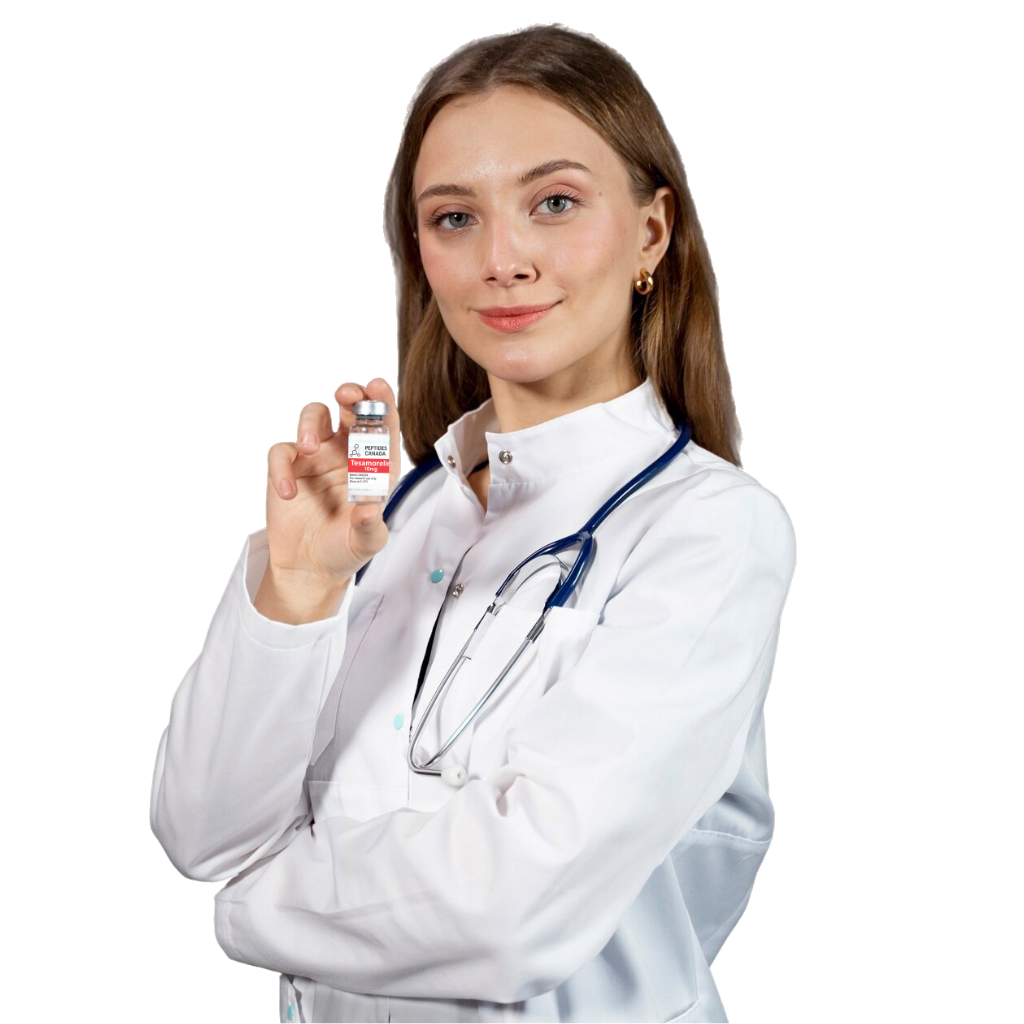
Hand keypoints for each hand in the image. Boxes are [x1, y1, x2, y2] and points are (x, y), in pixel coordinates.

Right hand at [262, 378, 401, 589]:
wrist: (310, 567)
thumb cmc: (345, 548)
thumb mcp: (365, 541)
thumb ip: (369, 525)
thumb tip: (369, 509)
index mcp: (376, 464)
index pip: (384, 426)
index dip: (383, 403)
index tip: (378, 387)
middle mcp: (348, 452)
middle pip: (349, 408)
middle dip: (350, 395)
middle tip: (347, 396)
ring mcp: (317, 456)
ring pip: (314, 417)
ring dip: (311, 423)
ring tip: (309, 446)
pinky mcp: (289, 467)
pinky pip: (281, 452)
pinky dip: (281, 467)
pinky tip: (288, 492)